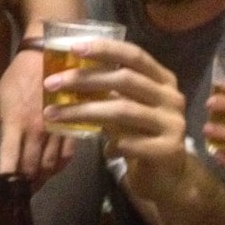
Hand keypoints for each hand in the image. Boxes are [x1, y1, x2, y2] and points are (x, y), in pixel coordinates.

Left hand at [0, 48, 73, 183]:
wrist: (46, 57)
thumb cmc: (16, 79)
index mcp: (14, 124)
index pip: (9, 160)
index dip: (5, 179)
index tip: (2, 192)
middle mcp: (36, 131)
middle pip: (30, 168)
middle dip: (24, 184)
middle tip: (19, 192)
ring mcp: (55, 130)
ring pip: (50, 166)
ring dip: (41, 178)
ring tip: (34, 184)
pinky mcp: (71, 126)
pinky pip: (67, 156)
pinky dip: (59, 166)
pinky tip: (52, 169)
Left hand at [43, 38, 188, 203]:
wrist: (167, 176)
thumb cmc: (139, 135)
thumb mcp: (123, 109)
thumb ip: (104, 92)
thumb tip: (63, 77)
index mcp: (162, 80)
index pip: (134, 55)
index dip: (105, 49)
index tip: (74, 48)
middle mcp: (171, 97)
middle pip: (125, 80)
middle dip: (84, 79)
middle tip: (51, 84)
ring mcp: (173, 123)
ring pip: (123, 110)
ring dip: (83, 111)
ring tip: (53, 115)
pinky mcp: (169, 150)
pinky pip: (130, 143)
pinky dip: (110, 144)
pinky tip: (101, 149)